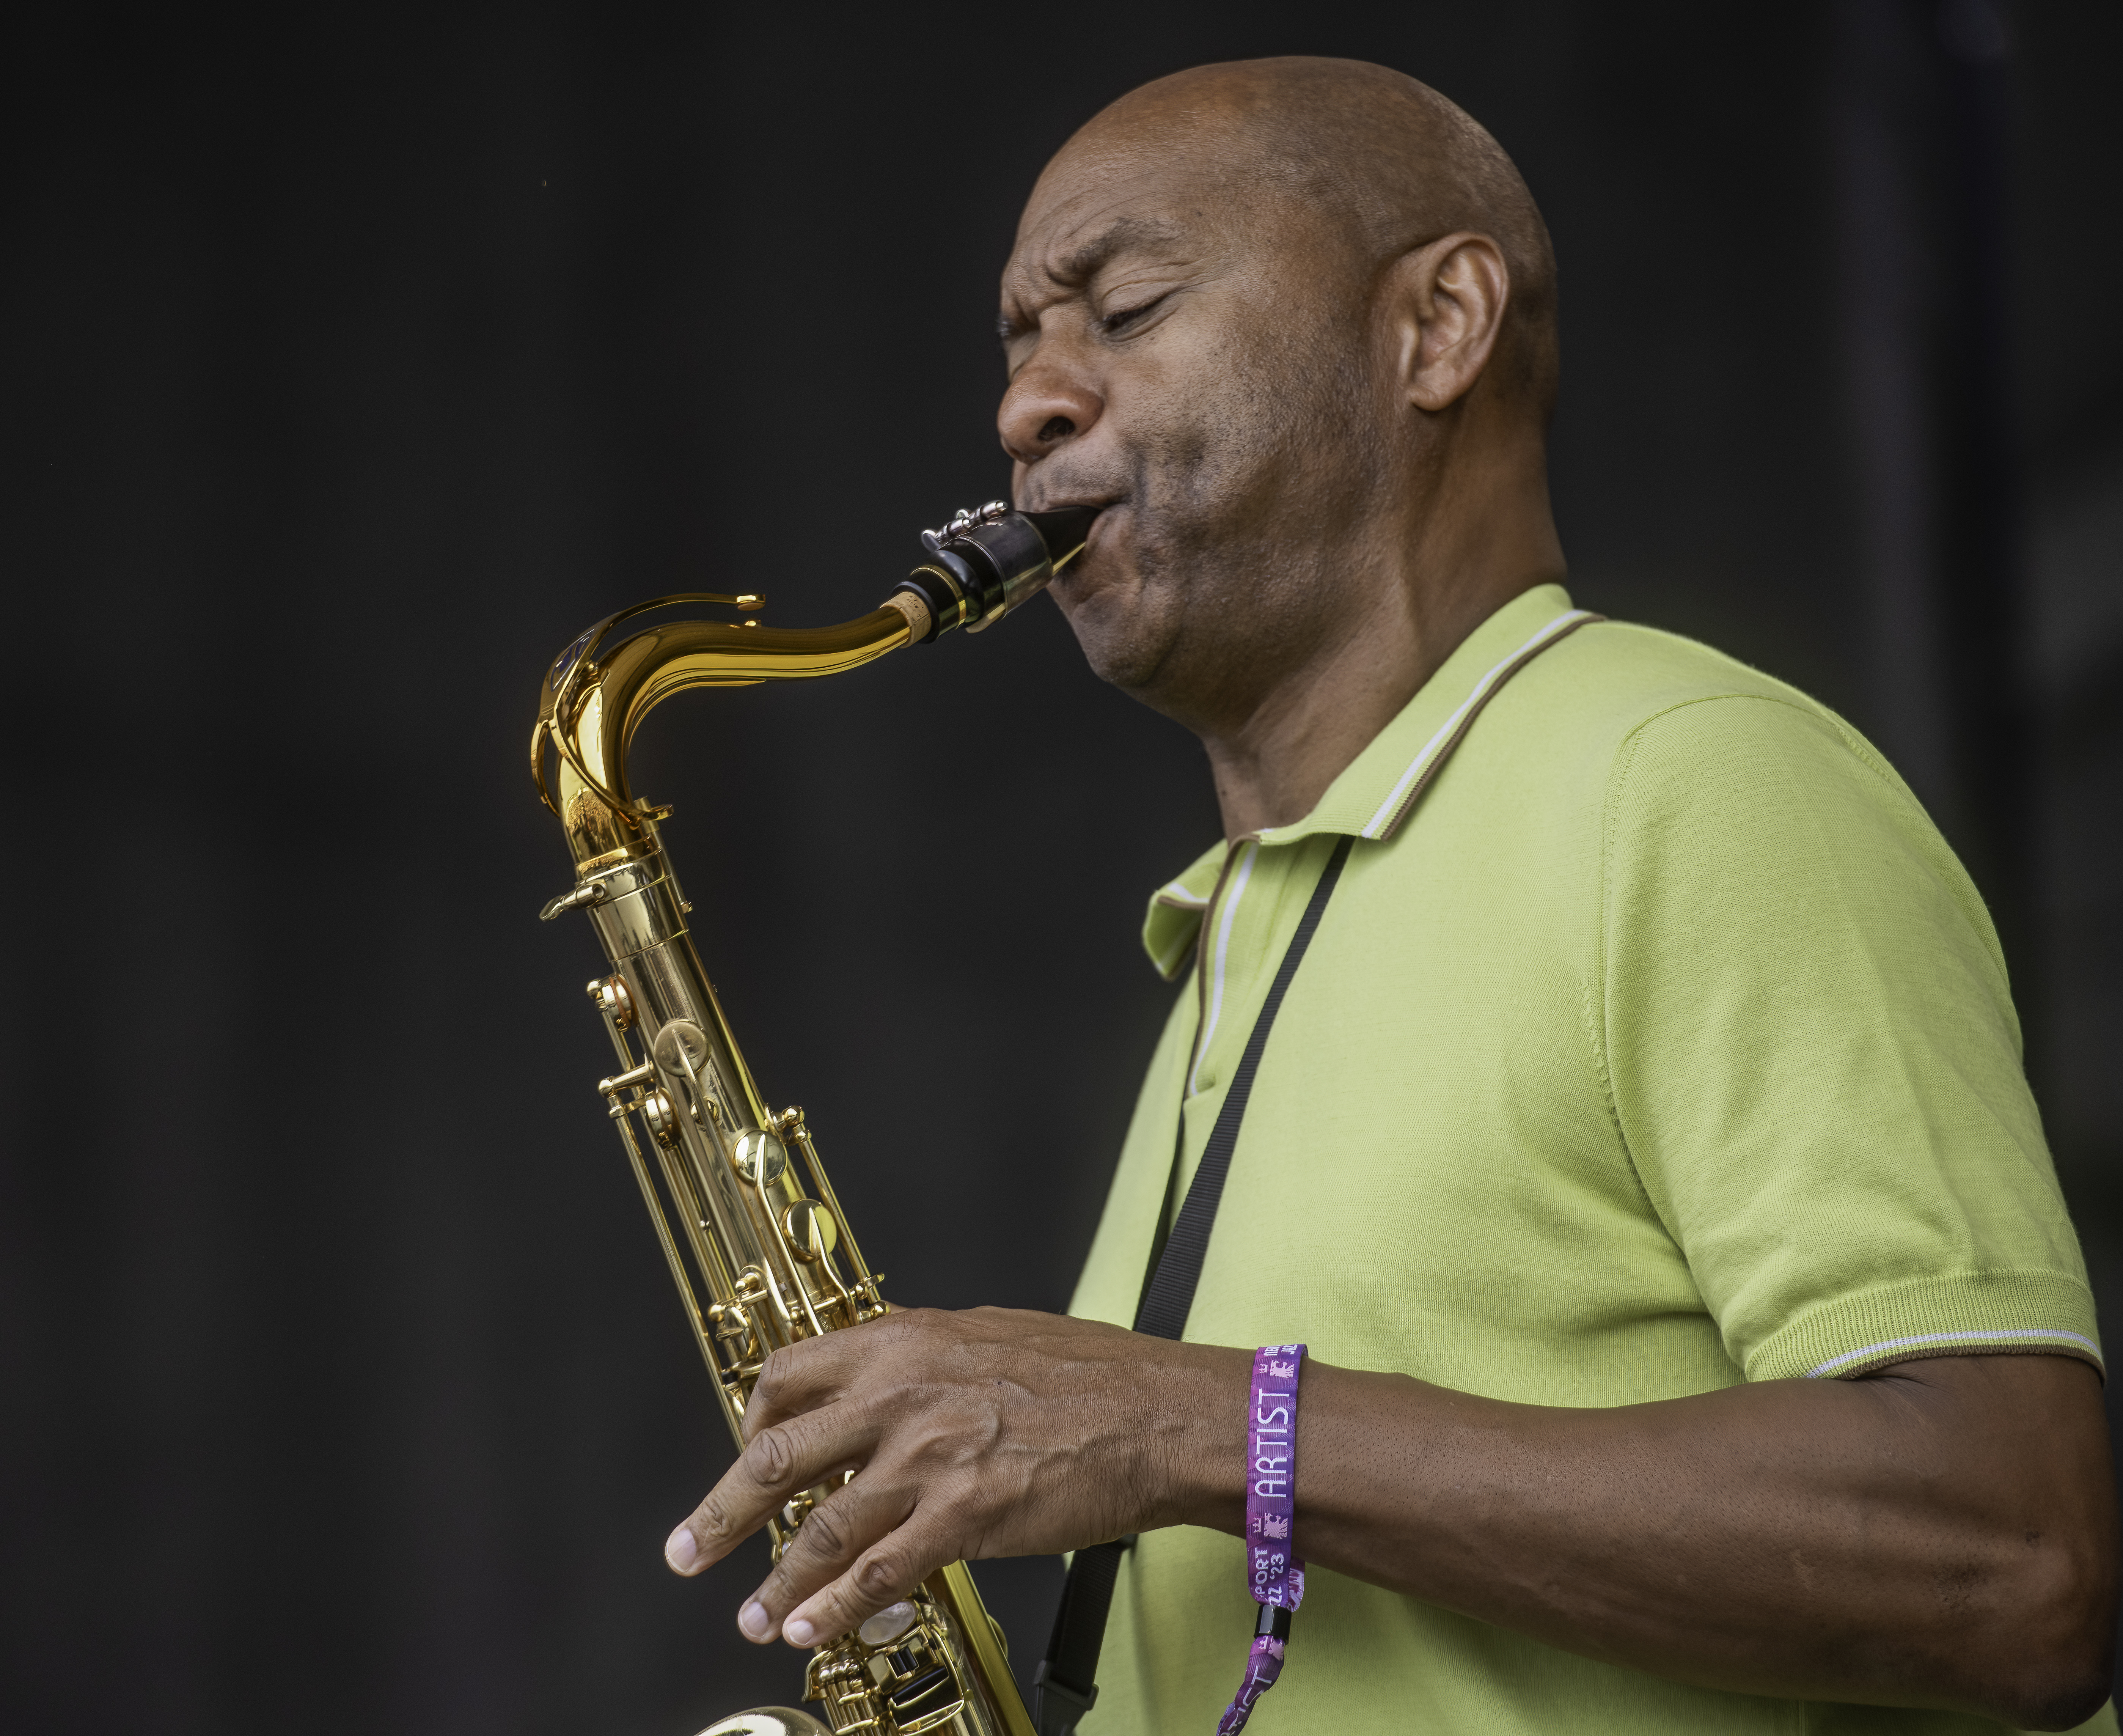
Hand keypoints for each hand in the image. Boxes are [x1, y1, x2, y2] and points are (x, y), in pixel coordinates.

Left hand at [661, 1306, 1247, 1646]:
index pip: (789, 1377)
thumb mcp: (989, 1335)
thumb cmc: (1091, 1374)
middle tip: (688, 1547)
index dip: (754, 1422)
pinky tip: (809, 1629)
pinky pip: (878, 1573)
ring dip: (774, 1581)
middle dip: (721, 1510)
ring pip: (819, 1528)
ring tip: (751, 1614)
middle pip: (778, 1455)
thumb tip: (886, 1380)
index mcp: (903, 1342)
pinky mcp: (963, 1517)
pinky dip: (833, 1608)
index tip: (745, 1453)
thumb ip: (926, 1360)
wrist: (1159, 1413)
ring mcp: (928, 1459)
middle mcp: (900, 1395)